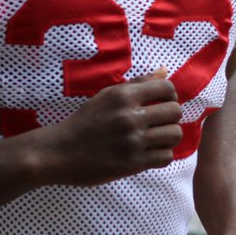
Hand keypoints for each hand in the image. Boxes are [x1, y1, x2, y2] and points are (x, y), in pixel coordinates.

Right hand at [42, 69, 182, 186]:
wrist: (60, 152)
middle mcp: (130, 116)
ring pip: (174, 135)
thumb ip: (137, 83)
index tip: (161, 103)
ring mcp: (133, 141)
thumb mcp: (106, 95)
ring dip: (168, 137)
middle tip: (159, 122)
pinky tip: (149, 152)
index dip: (170, 96)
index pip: (167, 89)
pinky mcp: (133, 163)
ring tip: (156, 138)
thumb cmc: (84, 121)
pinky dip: (161, 155)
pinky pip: (166, 157)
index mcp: (124, 96)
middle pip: (175, 112)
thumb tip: (165, 71)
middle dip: (170, 117)